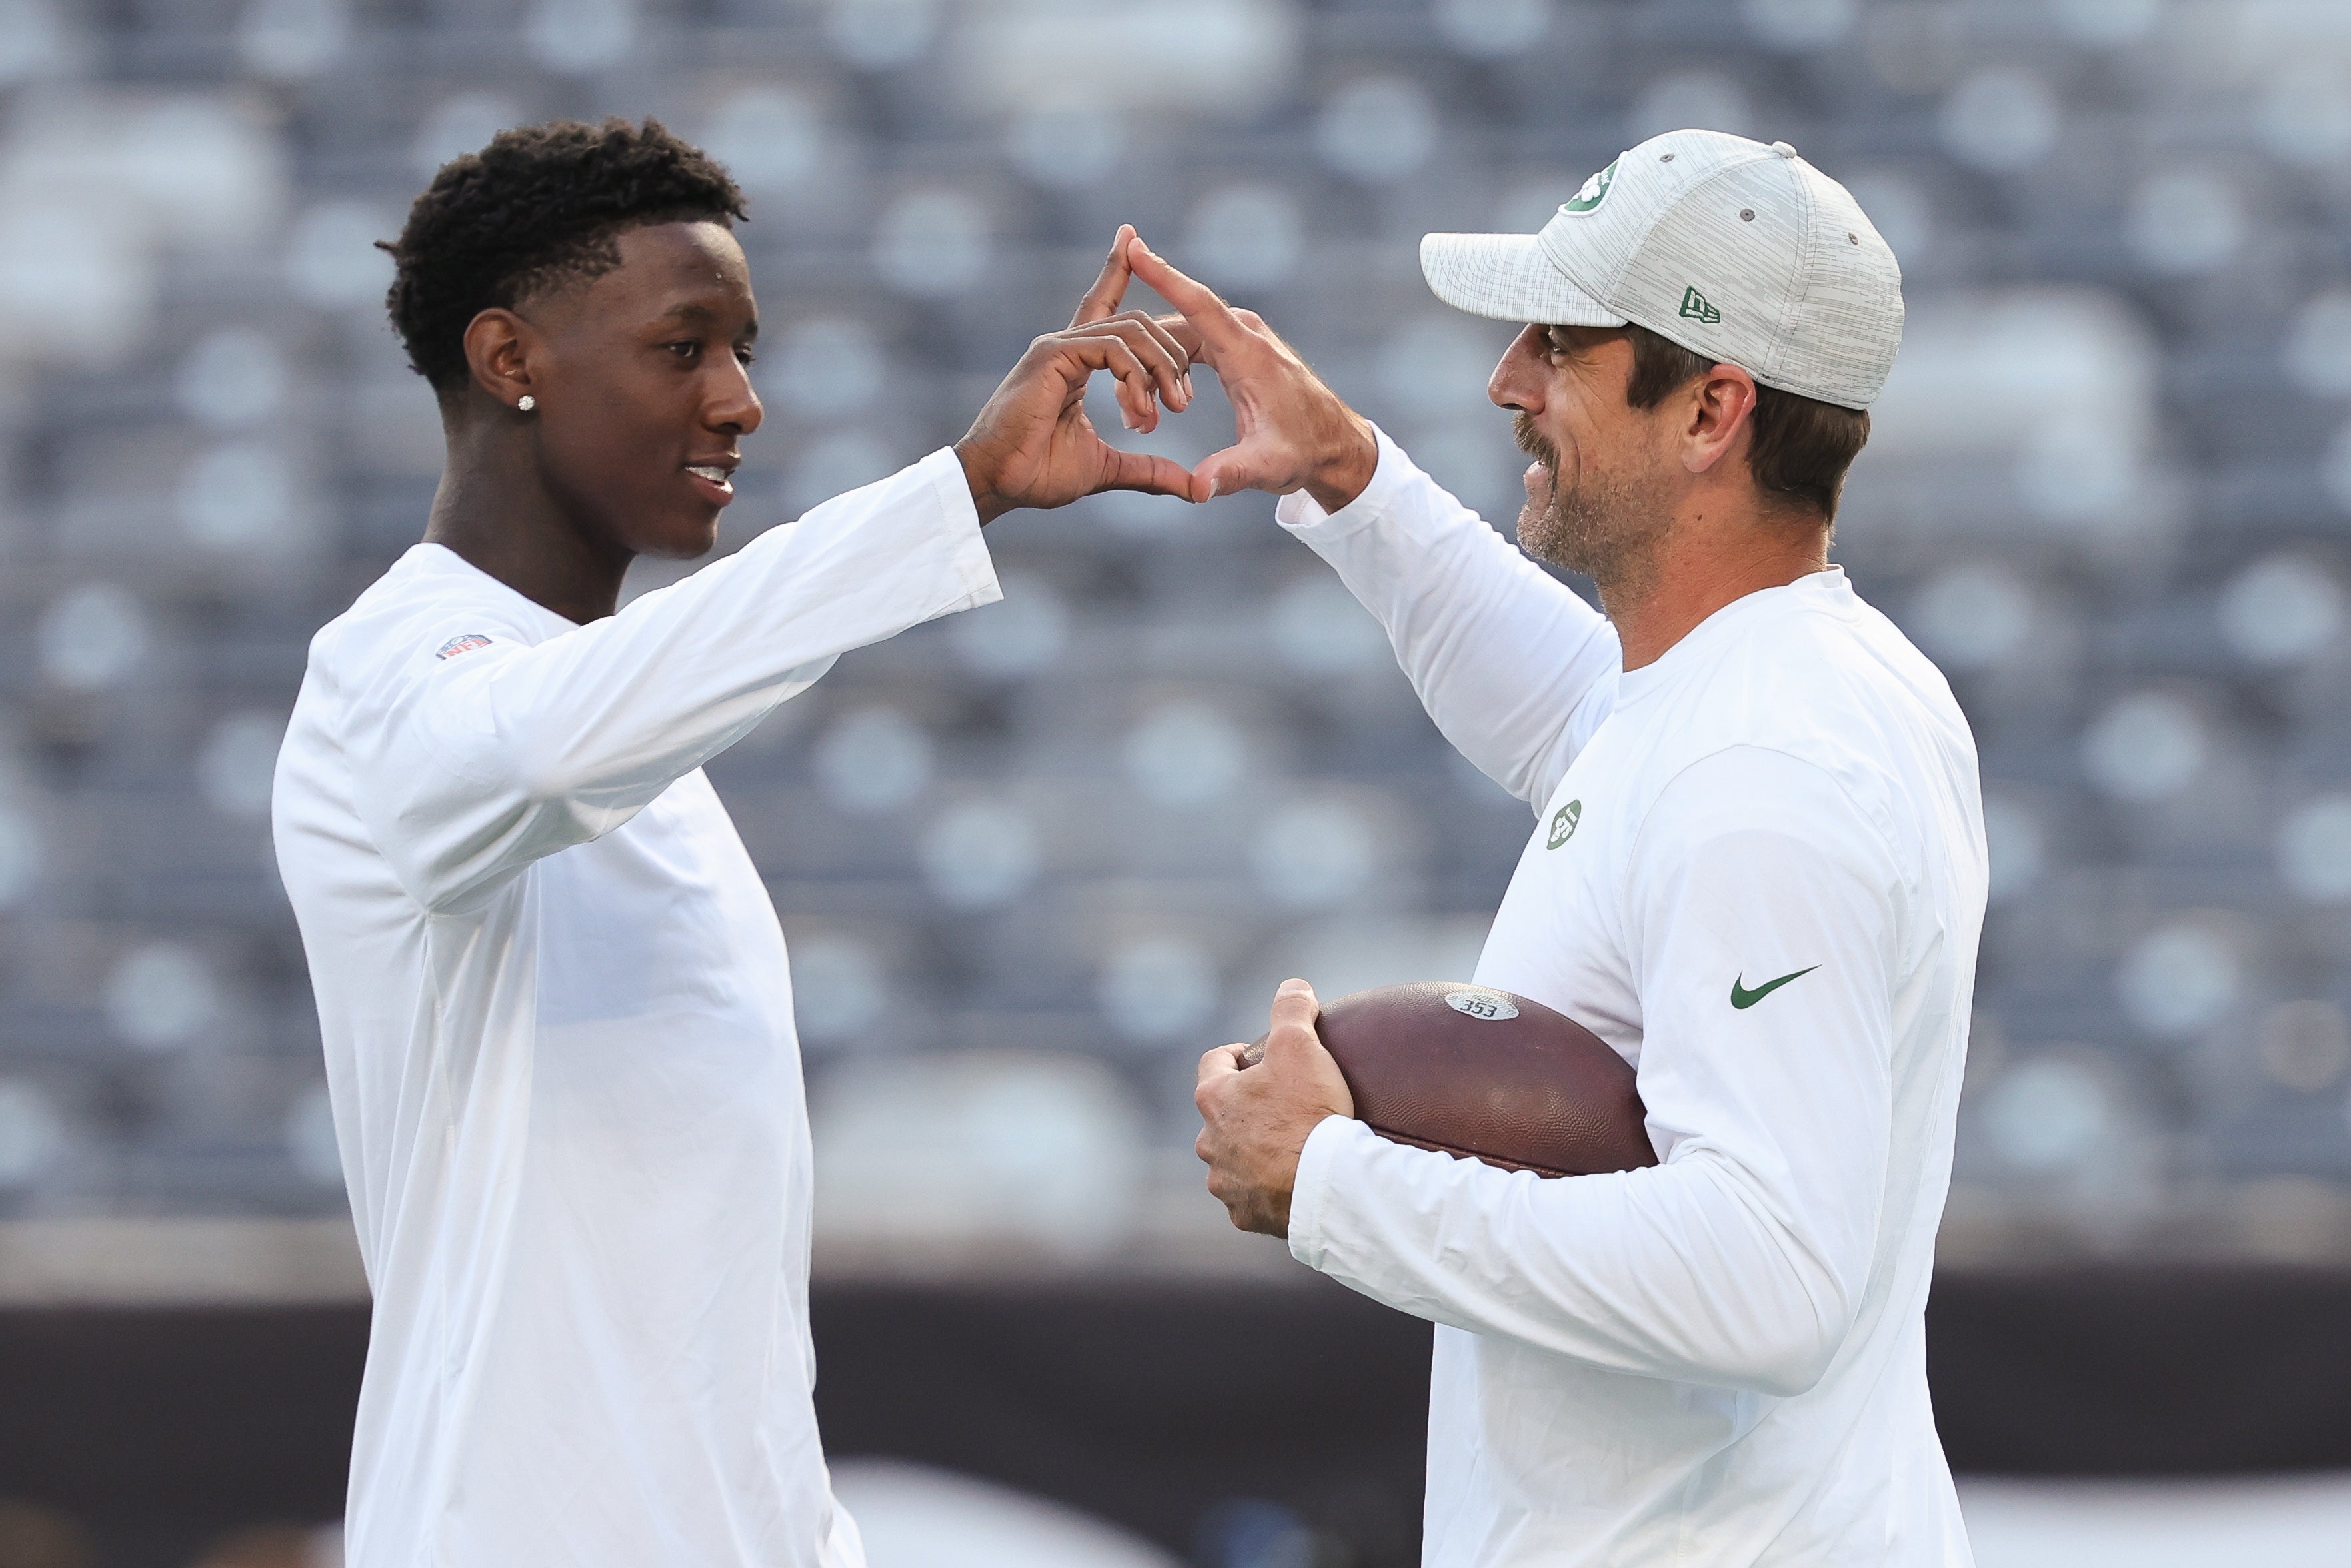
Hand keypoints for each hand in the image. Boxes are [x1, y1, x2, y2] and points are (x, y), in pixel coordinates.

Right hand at [955, 224, 1202, 523]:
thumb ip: (1148, 470)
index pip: (1106, 307)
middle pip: (1138, 322)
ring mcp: (1058, 345)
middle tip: (1182, 404)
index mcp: (1076, 361)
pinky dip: (1136, 377)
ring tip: (1169, 410)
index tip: (1131, 236)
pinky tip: (1140, 410)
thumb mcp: (1107, 469)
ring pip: (1132, 330)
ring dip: (1160, 369)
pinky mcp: (1052, 353)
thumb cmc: (1038, 475)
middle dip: (1171, 358)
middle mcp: (1067, 344)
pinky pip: (1113, 348)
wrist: (999, 484)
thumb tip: (1190, 487)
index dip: (1118, 269)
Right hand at [1124, 236, 1377, 511]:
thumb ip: (1231, 474)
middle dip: (1142, 360)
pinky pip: (1192, 340)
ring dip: (1153, 367)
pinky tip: (1164, 400)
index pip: (1198, 303)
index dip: (1163, 275)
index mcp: (1248, 353)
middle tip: (1130, 414)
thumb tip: (1198, 489)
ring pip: (1181, 335)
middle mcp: (1245, 333)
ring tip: (1143, 417)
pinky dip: (1169, 364)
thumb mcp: (1268, 468)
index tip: (1133, 245)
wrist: (1333, 445)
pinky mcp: (1239, 346)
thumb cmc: (1303, 452)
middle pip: (1177, 326)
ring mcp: (1243, 336)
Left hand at [1195, 977, 1354, 1236]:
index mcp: (1214, 1099)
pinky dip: (1267, 1190)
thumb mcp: (1301, 1046)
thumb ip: (1292, 1009)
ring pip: (1233, 1160)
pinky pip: (1252, 1198)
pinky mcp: (1246, 1215)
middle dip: (1245, 1109)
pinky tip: (1292, 1183)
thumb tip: (1293, 986)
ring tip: (1288, 1148)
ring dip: (1252, 1152)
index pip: (1214, 1064)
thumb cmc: (1308, 1112)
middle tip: (1281, 1104)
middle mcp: (1209, 1142)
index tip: (1255, 1057)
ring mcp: (1226, 1183)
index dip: (1235, 1056)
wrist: (1326, 1185)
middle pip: (1221, 1116)